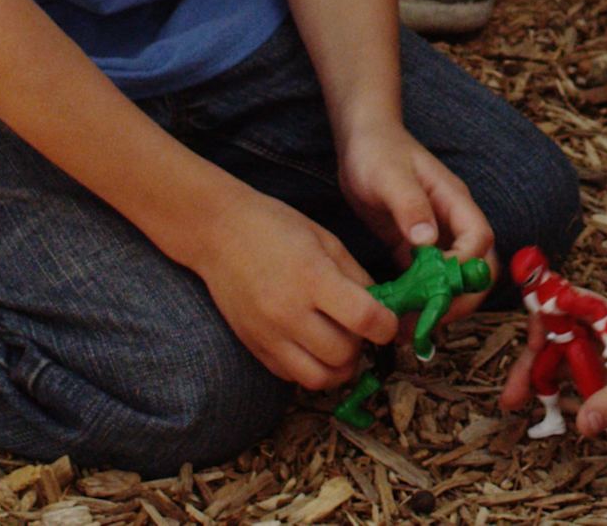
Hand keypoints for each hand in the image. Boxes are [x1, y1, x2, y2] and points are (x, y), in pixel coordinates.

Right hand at [183, 191, 396, 390]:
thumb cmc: (275, 228)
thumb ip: (358, 277)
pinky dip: (311, 369)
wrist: (218, 233)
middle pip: (344, 355)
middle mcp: (289, 312)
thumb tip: (384, 310)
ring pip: (320, 379)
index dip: (387, 326)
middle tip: (360, 329)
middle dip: (362, 346)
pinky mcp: (254, 347)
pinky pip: (293, 377)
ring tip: (339, 344)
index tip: (388, 322)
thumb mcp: (326, 240)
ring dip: (339, 367)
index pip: (365, 319)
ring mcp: (268, 335)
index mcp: (313, 278)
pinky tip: (313, 346)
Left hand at [338, 125, 492, 325]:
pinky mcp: (416, 246)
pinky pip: (428, 279)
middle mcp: (452, 222)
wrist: (361, 139)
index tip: (436, 285)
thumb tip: (428, 241)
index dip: (465, 267)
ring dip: (439, 304)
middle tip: (427, 321)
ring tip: (408, 325)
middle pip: (477, 268)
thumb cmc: (377, 150)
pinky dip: (418, 298)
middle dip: (459, 298)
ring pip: (455, 279)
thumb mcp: (389, 175)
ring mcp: (437, 236)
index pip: (480, 241)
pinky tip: (395, 313)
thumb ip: (409, 205)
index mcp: (455, 201)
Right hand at [501, 299, 606, 434]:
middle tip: (513, 399)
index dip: (538, 320)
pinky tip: (567, 411)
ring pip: (571, 359)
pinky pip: (591, 378)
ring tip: (529, 406)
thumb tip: (582, 422)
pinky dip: (575, 392)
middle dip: (533, 365)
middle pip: (557, 339)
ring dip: (550, 380)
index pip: (560, 303)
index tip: (527, 349)